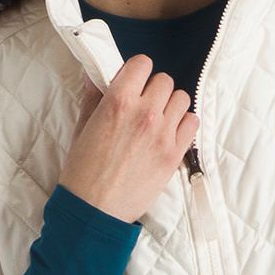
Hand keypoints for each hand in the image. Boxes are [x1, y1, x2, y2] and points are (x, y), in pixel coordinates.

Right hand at [57, 54, 199, 221]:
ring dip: (170, 105)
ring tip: (158, 119)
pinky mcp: (174, 154)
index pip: (142, 63)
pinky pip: (192, 122)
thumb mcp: (82, 127)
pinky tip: (170, 133)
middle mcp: (144, 113)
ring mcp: (163, 134)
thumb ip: (93, 96)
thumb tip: (95, 73)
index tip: (133, 82)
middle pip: (164, 80)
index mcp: (118, 102)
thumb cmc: (83, 172)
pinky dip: (184, 124)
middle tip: (143, 104)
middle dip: (153, 89)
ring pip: (181, 99)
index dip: (137, 71)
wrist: (95, 210)